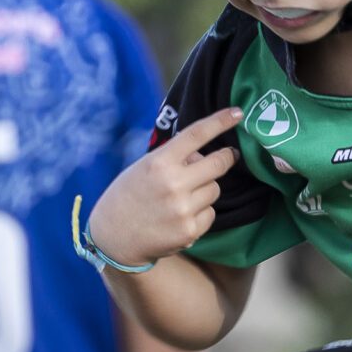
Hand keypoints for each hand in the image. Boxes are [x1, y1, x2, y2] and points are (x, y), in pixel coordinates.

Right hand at [87, 108, 241, 266]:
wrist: (113, 237)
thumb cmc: (129, 195)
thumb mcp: (144, 167)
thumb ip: (174, 158)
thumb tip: (203, 156)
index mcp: (159, 162)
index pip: (197, 134)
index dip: (221, 121)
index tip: (238, 113)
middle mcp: (174, 184)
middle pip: (219, 164)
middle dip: (228, 157)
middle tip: (230, 154)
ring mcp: (183, 209)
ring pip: (214, 189)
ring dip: (206, 188)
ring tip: (182, 197)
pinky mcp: (190, 231)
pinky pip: (210, 213)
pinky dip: (201, 212)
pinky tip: (180, 216)